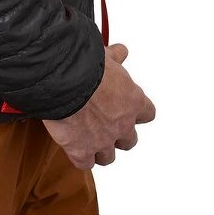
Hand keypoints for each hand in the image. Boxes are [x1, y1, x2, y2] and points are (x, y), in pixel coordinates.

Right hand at [43, 42, 155, 169]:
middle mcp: (122, 124)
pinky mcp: (82, 151)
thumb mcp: (105, 56)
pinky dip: (80, 158)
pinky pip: (85, 164)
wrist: (65, 80)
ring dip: (99, 150)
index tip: (126, 108)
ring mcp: (103, 141)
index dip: (136, 113)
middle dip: (119, 136)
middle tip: (105, 126)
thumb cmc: (86, 65)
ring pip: (108, 157)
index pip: (147, 114)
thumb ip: (115, 57)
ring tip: (87, 140)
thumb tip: (121, 51)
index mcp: (133, 101)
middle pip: (129, 141)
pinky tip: (73, 148)